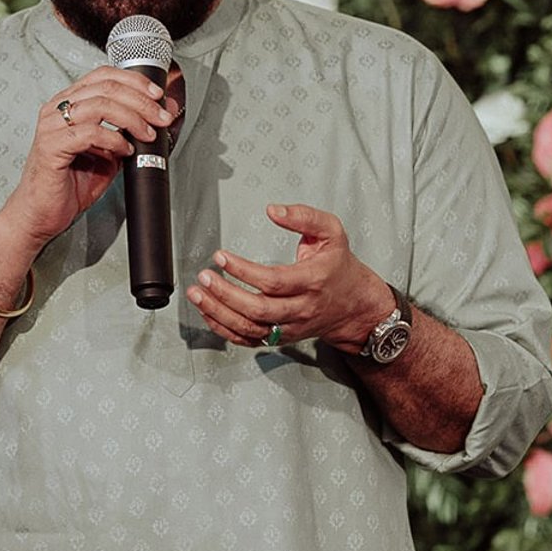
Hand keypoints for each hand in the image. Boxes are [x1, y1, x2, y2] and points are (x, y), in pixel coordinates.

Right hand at [0, 66, 178, 247]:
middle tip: (161, 117)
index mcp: (69, 104)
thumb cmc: (69, 185)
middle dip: (141, 101)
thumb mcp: (108, 154)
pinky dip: (113, 140)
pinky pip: (89, 133)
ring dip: (132, 118)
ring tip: (147, 135)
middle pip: (106, 87)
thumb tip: (158, 117)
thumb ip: (128, 134)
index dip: (134, 80)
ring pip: (100, 105)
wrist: (40, 214)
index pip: (103, 75)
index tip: (158, 94)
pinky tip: (123, 151)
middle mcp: (57, 109)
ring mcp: (52, 126)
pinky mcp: (51, 146)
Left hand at [186, 204, 393, 350]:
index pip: (274, 281)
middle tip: (205, 277)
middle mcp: (301, 308)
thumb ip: (304, 217)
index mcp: (313, 281)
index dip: (244, 271)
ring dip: (219, 313)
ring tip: (197, 294)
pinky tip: (208, 312)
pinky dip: (225, 329)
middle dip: (226, 295)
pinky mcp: (281, 337)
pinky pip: (248, 340)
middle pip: (259, 309)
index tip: (221, 257)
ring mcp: (290, 327)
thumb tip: (273, 210)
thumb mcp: (332, 233)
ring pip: (251, 328)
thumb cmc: (338, 267)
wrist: (354, 306)